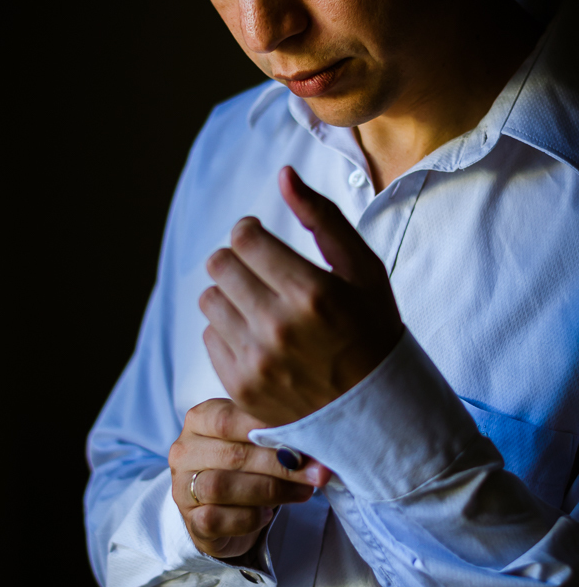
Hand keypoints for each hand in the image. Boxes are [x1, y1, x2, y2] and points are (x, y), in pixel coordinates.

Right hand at [169, 398, 330, 559]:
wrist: (224, 509)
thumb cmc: (245, 465)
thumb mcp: (255, 440)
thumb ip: (273, 435)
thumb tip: (312, 441)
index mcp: (199, 420)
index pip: (227, 419)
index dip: (265, 427)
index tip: (302, 434)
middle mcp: (185, 452)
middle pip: (232, 456)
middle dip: (280, 464)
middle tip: (316, 472)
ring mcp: (182, 488)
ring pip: (222, 487)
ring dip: (270, 490)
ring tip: (302, 492)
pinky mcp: (191, 521)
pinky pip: (216, 519)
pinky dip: (248, 518)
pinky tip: (268, 514)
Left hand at [200, 166, 402, 425]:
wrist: (378, 412)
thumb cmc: (374, 332)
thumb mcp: (364, 271)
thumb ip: (322, 218)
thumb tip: (283, 174)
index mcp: (312, 292)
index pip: (244, 238)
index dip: (250, 231)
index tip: (262, 239)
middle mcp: (279, 327)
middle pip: (219, 265)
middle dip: (238, 260)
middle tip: (261, 271)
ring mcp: (257, 362)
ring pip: (209, 300)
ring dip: (230, 296)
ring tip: (260, 306)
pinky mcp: (241, 388)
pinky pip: (210, 337)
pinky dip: (228, 331)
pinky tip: (260, 339)